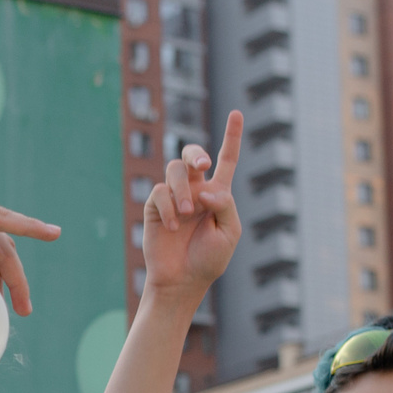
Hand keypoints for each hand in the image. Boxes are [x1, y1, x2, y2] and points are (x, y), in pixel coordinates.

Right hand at [140, 111, 243, 308]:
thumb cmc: (209, 260)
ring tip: (186, 213)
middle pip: (193, 155)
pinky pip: (160, 193)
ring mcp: (174, 197)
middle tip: (202, 165)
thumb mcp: (229, 233)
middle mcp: (195, 191)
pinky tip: (174, 227)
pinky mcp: (155, 208)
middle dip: (196, 153)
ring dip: (183, 190)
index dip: (232, 136)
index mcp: (218, 194)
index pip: (226, 159)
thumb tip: (206, 190)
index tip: (237, 113)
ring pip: (174, 170)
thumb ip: (225, 206)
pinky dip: (169, 208)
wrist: (182, 280)